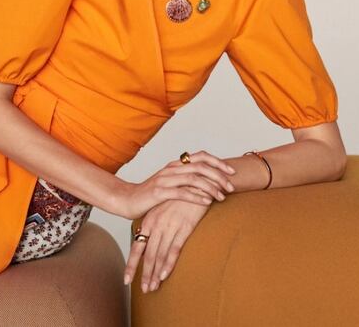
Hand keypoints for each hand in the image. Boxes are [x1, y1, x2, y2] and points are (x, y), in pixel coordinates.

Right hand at [119, 150, 235, 219]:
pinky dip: (196, 196)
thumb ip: (186, 180)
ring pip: (193, 178)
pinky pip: (181, 193)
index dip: (218, 162)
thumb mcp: (170, 183)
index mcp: (176, 164)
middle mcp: (172, 168)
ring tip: (222, 196)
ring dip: (210, 187)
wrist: (127, 199)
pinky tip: (207, 202)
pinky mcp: (159, 192)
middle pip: (200, 166)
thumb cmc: (151, 194)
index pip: (201, 156)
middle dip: (219, 175)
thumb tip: (208, 182)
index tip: (232, 171)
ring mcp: (165, 179)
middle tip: (231, 187)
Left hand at [124, 197, 215, 291]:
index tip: (127, 280)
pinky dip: (168, 263)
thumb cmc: (179, 196)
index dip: (132, 264)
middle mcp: (157, 224)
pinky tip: (164, 275)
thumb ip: (155, 224)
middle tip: (144, 289)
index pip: (137, 246)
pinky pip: (174, 248)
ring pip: (159, 255)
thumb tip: (148, 239)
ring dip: (155, 273)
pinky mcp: (184, 226)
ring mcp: (169, 226)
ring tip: (152, 287)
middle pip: (147, 254)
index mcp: (150, 220)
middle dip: (144, 273)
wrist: (196, 182)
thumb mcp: (163, 208)